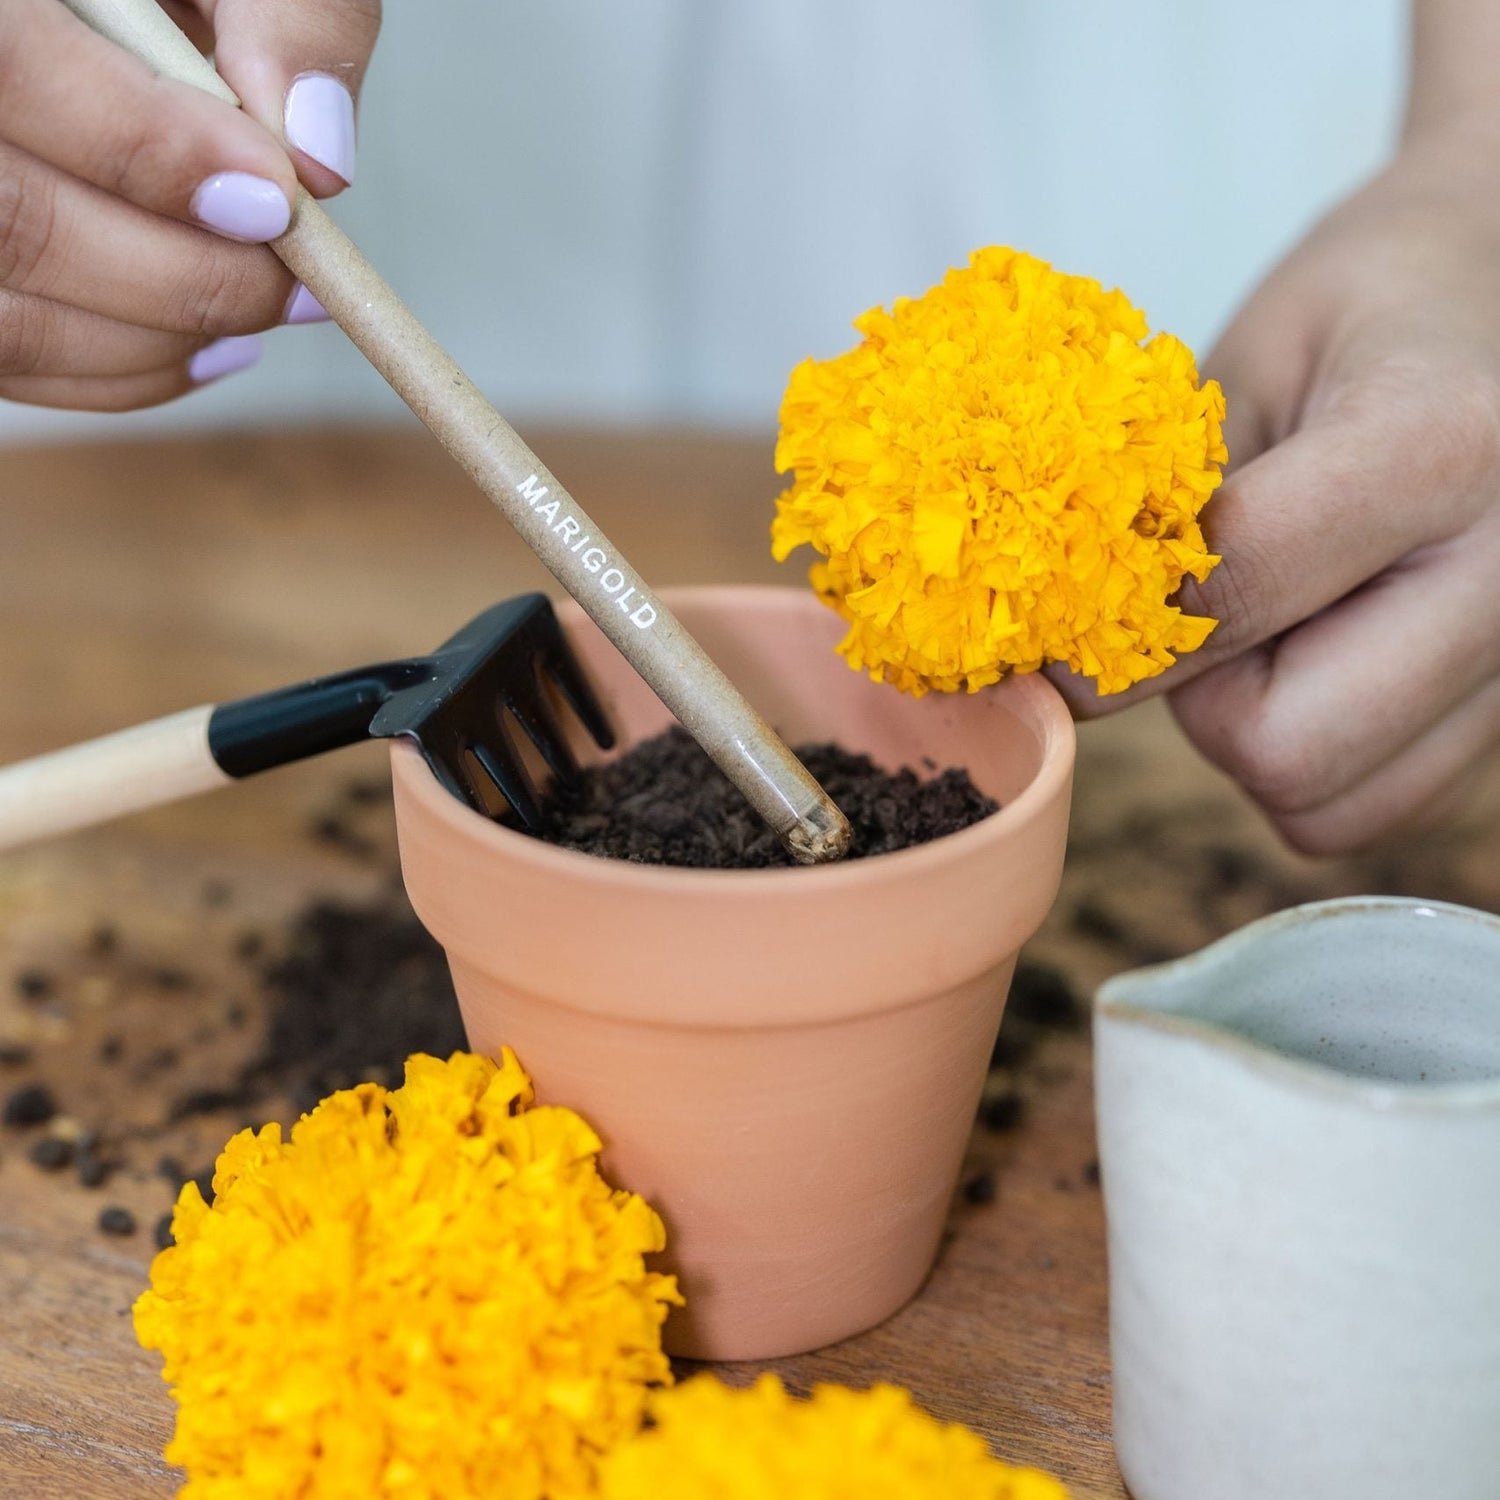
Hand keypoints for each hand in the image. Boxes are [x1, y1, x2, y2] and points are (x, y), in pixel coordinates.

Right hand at [0, 0, 378, 410]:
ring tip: (262, 311)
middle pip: (13, 228)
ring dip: (160, 340)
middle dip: (184, 278)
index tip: (276, 198)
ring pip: (10, 323)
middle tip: (292, 284)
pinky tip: (205, 346)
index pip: (9, 73)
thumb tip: (321, 158)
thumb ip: (279, 15)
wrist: (89, 16)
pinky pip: (14, 359)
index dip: (151, 153)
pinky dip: (123, 370)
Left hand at [1051, 122, 1499, 854]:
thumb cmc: (1362, 314)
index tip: (1067, 621)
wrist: (1497, 300)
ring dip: (1256, 738)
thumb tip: (1066, 653)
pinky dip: (1314, 765)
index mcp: (1442, 443)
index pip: (1229, 596)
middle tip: (1197, 622)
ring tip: (1273, 630)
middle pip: (1285, 745)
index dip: (1116, 626)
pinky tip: (1321, 663)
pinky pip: (1370, 807)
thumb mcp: (1245, 367)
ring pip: (1327, 803)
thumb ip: (1173, 510)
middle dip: (1201, 702)